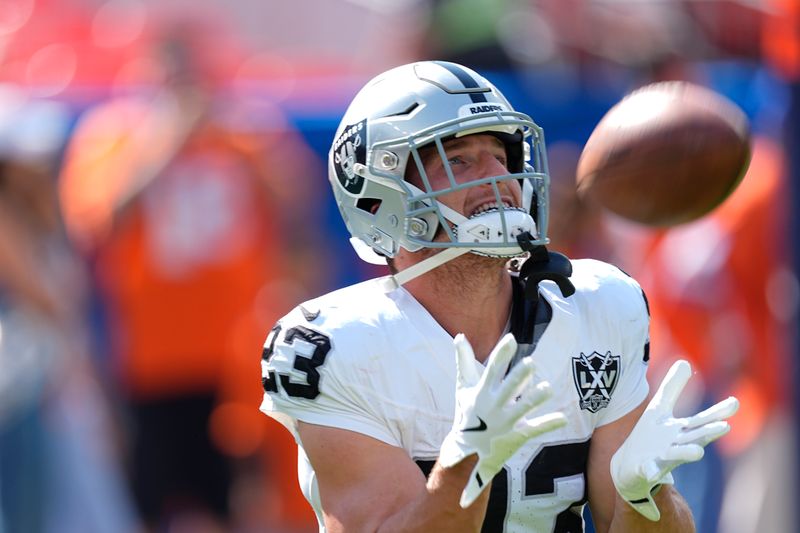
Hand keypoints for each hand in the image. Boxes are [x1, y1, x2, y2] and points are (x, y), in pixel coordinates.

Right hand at [439, 333, 567, 507]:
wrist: (468, 454)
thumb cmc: (467, 414)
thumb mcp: (463, 388)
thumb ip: (464, 361)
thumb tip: (460, 336)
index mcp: (482, 392)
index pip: (492, 370)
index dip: (502, 354)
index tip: (511, 339)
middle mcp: (494, 406)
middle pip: (509, 388)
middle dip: (519, 376)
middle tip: (531, 363)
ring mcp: (507, 422)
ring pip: (524, 408)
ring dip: (536, 398)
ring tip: (547, 388)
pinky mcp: (518, 435)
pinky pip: (536, 428)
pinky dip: (549, 424)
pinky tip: (563, 418)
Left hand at [610, 359, 738, 520]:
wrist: (629, 467)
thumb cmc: (650, 436)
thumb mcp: (659, 409)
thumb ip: (672, 388)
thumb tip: (685, 361)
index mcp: (682, 431)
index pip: (702, 420)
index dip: (717, 412)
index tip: (734, 402)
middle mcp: (678, 446)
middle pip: (696, 438)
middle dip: (709, 432)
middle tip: (724, 426)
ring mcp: (662, 459)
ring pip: (677, 456)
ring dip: (686, 453)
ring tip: (698, 451)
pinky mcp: (646, 470)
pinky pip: (649, 471)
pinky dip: (651, 471)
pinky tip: (650, 470)